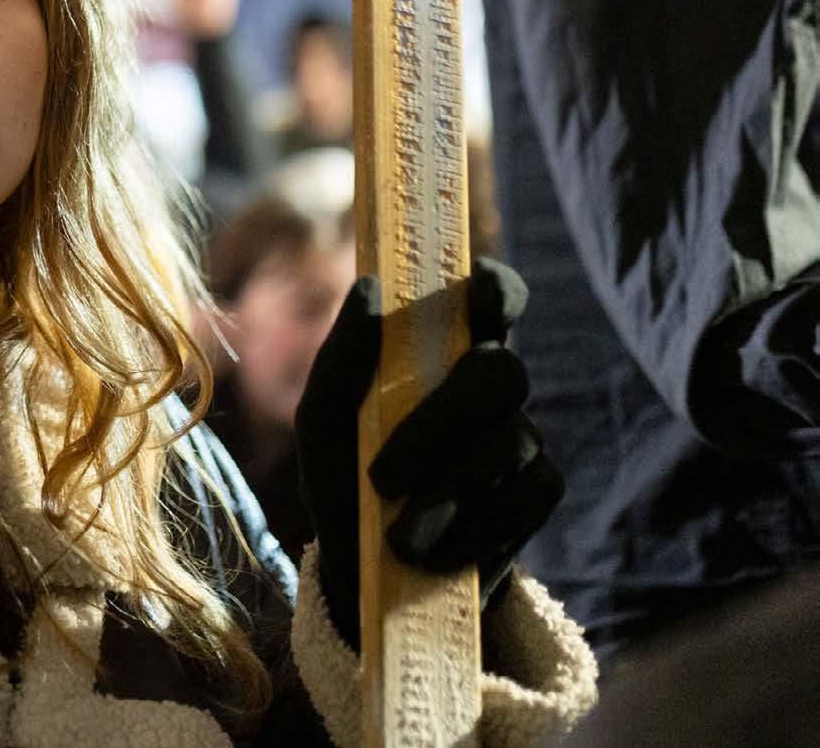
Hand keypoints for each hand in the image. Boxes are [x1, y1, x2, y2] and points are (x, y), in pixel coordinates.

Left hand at [294, 258, 563, 648]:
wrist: (367, 575)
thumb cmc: (342, 480)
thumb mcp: (324, 422)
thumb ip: (341, 359)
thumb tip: (369, 288)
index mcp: (441, 353)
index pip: (491, 299)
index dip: (498, 287)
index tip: (482, 289)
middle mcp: (489, 386)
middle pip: (501, 372)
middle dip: (438, 428)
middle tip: (382, 480)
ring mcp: (522, 436)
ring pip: (509, 441)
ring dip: (443, 495)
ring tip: (398, 539)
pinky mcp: (539, 491)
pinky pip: (527, 496)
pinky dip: (474, 529)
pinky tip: (436, 552)